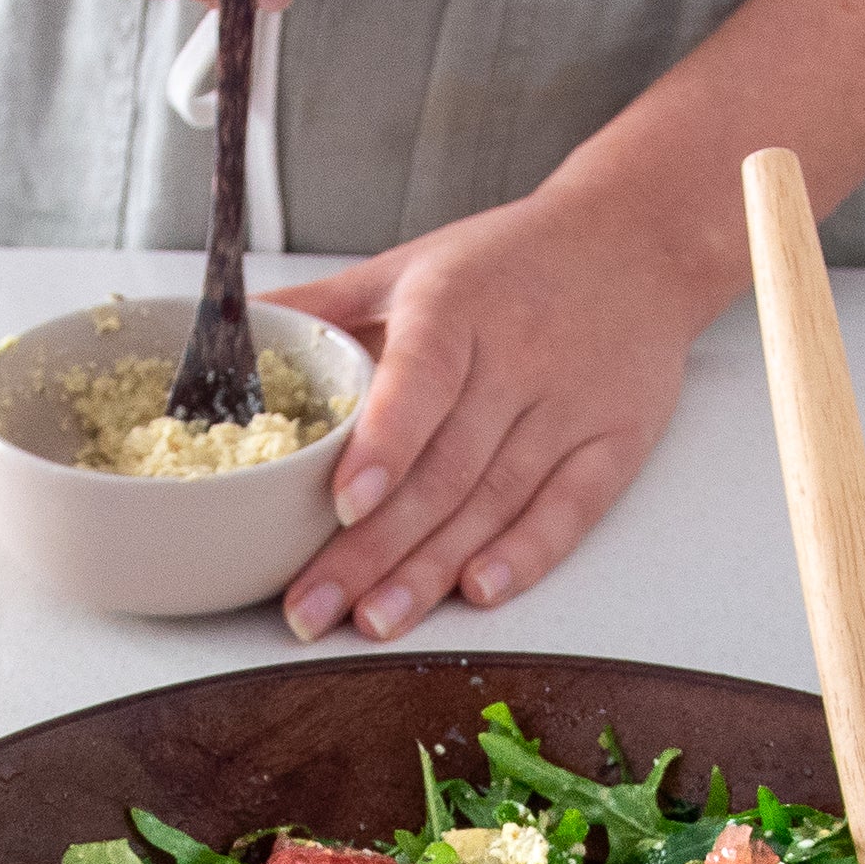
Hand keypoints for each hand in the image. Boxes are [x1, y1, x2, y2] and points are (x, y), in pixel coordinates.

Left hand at [273, 190, 711, 641]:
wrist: (638, 243)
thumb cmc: (510, 263)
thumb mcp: (413, 265)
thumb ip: (324, 307)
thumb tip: (226, 333)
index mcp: (457, 306)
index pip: (422, 379)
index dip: (383, 447)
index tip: (341, 504)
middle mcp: (518, 358)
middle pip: (443, 468)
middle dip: (373, 549)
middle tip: (313, 608)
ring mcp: (570, 406)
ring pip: (495, 502)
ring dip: (432, 570)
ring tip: (375, 620)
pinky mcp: (616, 443)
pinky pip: (568, 510)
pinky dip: (525, 555)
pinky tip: (478, 591)